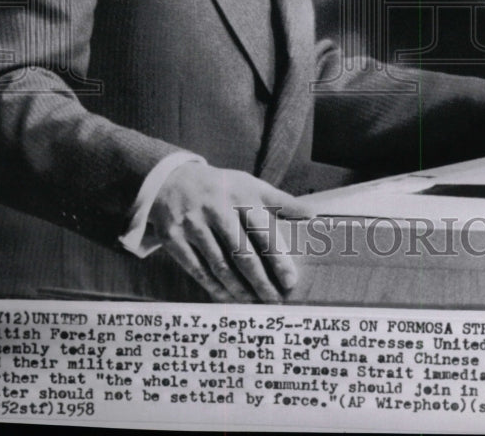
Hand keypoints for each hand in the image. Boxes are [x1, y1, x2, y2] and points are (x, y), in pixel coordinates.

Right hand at [148, 163, 310, 302]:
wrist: (173, 180)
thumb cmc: (221, 188)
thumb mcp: (250, 185)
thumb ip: (280, 201)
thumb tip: (312, 214)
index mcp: (241, 196)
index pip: (263, 231)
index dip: (278, 258)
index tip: (290, 281)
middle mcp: (217, 209)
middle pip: (242, 252)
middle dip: (260, 281)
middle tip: (274, 301)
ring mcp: (193, 224)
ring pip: (220, 265)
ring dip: (238, 288)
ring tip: (253, 303)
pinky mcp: (173, 237)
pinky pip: (196, 269)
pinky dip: (213, 287)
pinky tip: (226, 298)